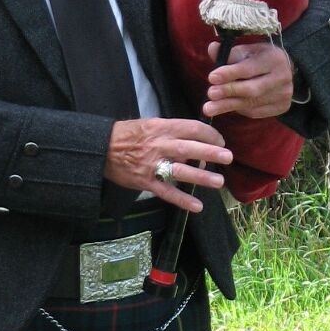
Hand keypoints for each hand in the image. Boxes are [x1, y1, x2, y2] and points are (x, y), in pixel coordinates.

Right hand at [104, 118, 232, 213]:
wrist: (101, 148)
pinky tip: (197, 206)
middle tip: (229, 157)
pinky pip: (166, 192)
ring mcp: (151, 165)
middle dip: (211, 152)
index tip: (220, 141)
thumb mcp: (149, 124)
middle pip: (189, 148)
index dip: (209, 134)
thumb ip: (171, 132)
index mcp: (161, 128)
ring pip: (180, 171)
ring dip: (201, 176)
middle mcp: (158, 145)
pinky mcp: (145, 181)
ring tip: (219, 181)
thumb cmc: (127, 134)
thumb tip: (195, 141)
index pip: (190, 128)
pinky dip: (182, 200)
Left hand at [203, 41, 293, 119]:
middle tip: (210, 94)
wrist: (285, 71)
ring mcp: (284, 94)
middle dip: (229, 91)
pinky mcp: (281, 107)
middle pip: (252, 89)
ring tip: (209, 108)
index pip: (249, 68)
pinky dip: (239, 110)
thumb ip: (229, 53)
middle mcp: (282, 77)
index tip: (212, 78)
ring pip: (252, 103)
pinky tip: (227, 107)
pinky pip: (255, 112)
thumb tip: (212, 48)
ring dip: (228, 105)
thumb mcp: (247, 51)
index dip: (229, 73)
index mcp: (274, 58)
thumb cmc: (259, 59)